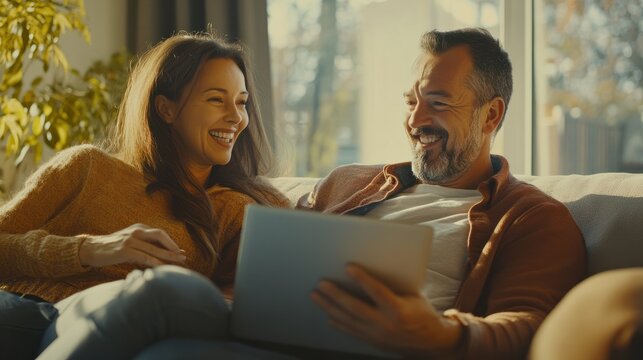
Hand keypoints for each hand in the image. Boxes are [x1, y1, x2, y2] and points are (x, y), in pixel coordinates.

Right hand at [79, 223, 186, 267]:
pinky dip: (154, 262)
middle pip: (160, 236)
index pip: (161, 234)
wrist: (92, 249)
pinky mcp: (124, 251)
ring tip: (178, 262)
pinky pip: (143, 257)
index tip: (181, 252)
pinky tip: (162, 267)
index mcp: (139, 228)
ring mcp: (130, 240)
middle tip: (183, 257)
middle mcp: (136, 231)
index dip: (172, 243)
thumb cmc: (113, 247)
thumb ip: (145, 245)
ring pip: (154, 248)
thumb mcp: (131, 242)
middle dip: (173, 247)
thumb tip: (164, 255)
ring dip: (168, 256)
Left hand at [311, 264, 461, 356]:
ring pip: (347, 320)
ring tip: (316, 294)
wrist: (430, 342)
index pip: (377, 292)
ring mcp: (376, 335)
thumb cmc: (421, 312)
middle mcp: (385, 324)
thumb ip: (393, 284)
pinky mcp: (371, 341)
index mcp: (399, 310)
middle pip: (355, 308)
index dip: (362, 279)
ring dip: (329, 306)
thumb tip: (374, 263)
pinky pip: (350, 331)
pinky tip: (327, 313)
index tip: (348, 266)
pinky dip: (337, 322)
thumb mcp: (413, 295)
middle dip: (335, 295)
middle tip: (322, 282)